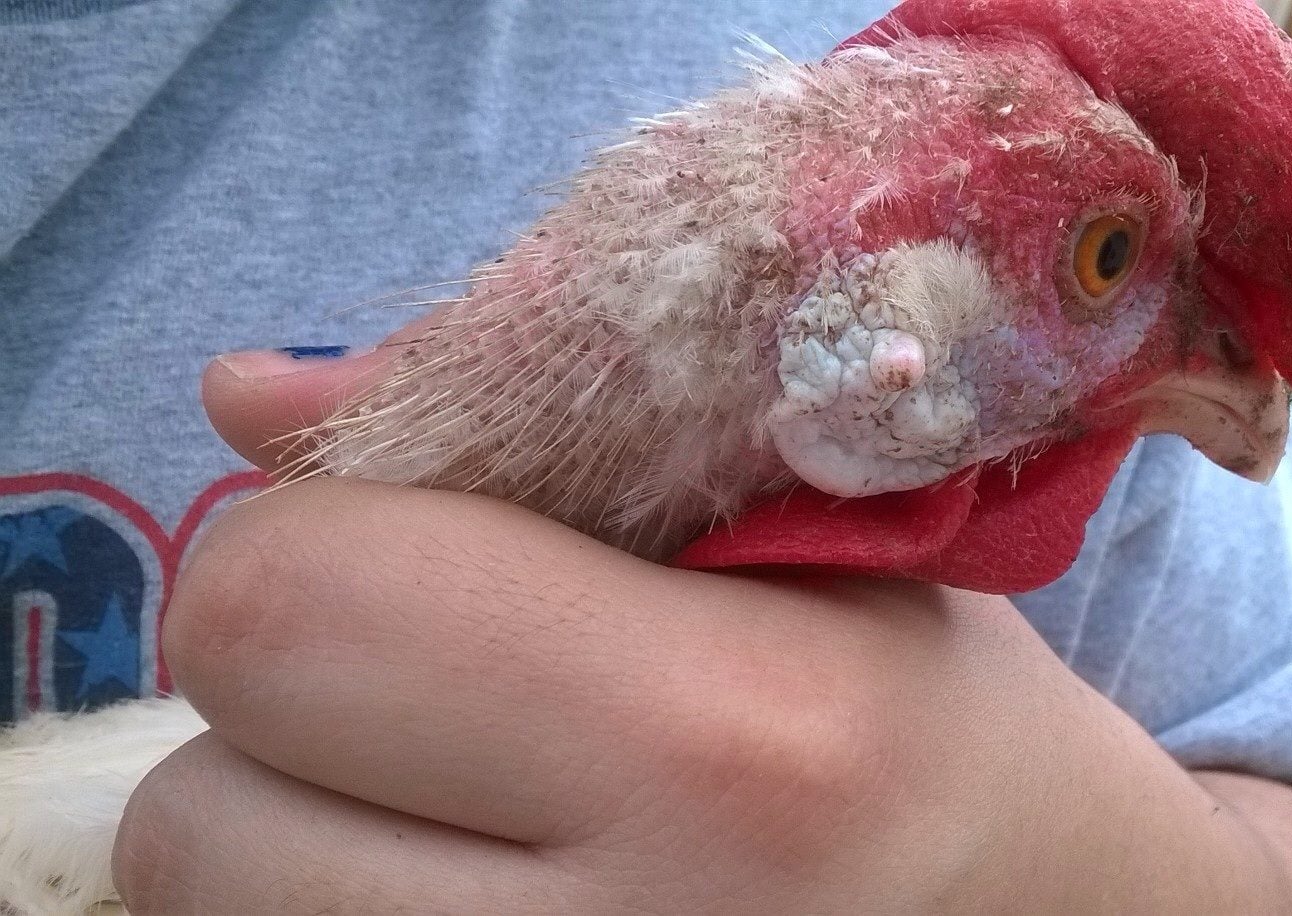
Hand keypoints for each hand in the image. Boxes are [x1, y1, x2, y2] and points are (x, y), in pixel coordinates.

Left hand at [111, 346, 1291, 912]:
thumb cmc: (952, 733)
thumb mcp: (805, 542)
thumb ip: (537, 446)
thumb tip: (240, 391)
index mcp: (743, 742)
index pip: (293, 608)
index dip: (316, 550)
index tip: (413, 553)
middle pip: (197, 822)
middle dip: (286, 722)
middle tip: (428, 701)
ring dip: (293, 845)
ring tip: (467, 815)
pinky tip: (485, 894)